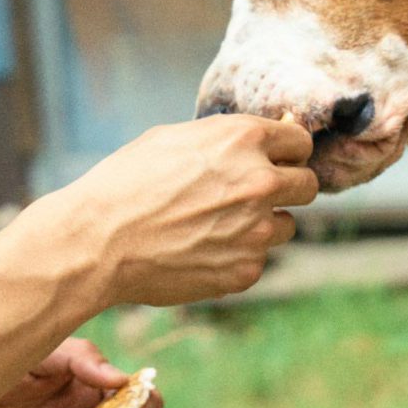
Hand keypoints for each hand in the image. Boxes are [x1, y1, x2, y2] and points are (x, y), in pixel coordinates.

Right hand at [42, 115, 315, 308]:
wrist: (100, 240)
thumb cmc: (127, 182)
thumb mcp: (175, 138)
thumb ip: (227, 138)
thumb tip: (267, 137)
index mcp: (244, 139)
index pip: (300, 143)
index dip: (287, 153)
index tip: (277, 162)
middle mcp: (261, 182)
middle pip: (308, 185)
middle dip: (287, 188)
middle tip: (252, 197)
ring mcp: (258, 230)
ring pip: (286, 226)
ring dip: (262, 225)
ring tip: (214, 227)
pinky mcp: (246, 270)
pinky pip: (257, 260)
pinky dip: (236, 257)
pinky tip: (200, 251)